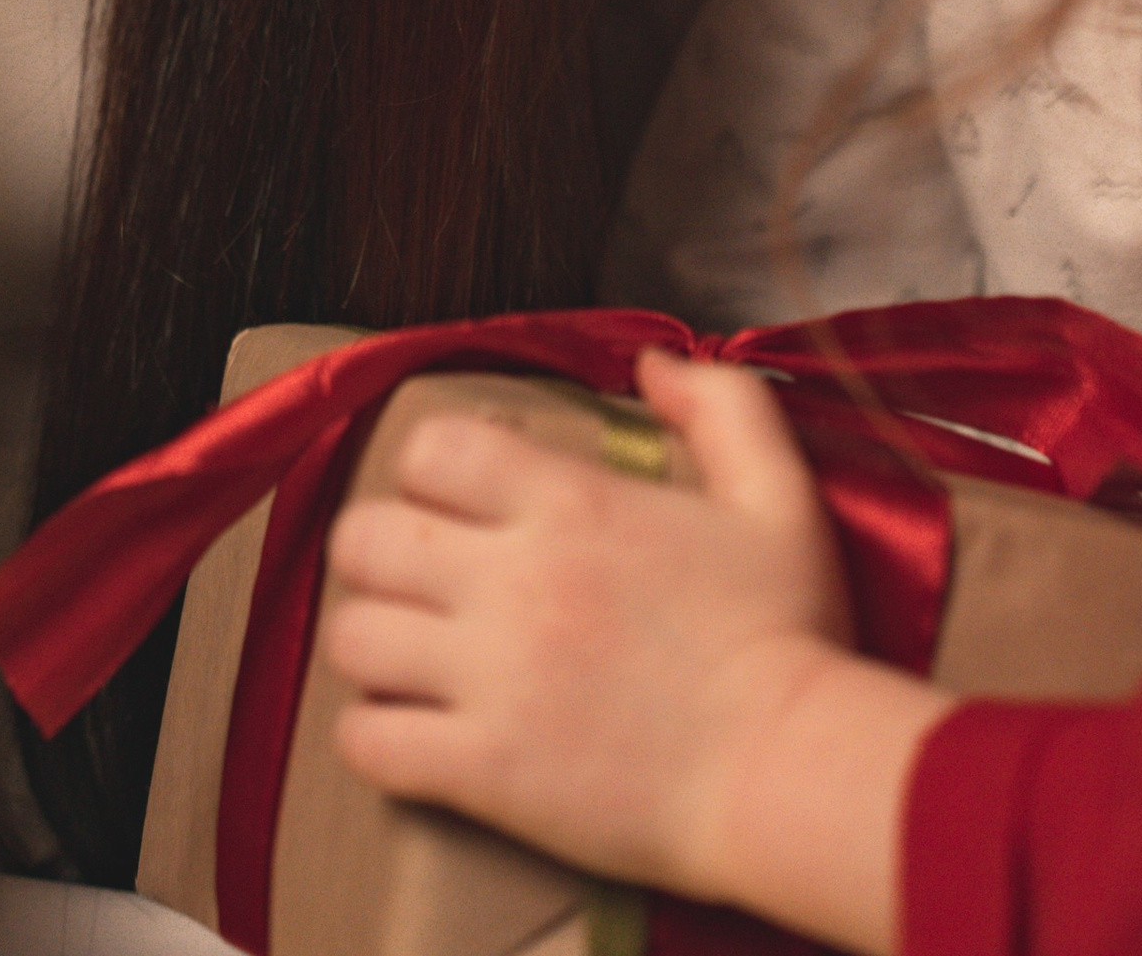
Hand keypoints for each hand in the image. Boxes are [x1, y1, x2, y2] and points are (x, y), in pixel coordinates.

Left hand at [323, 350, 929, 940]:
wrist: (792, 776)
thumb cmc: (788, 635)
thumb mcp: (776, 493)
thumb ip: (719, 405)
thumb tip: (651, 364)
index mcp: (568, 502)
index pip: (430, 447)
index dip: (432, 470)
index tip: (460, 504)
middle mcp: (511, 579)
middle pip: (364, 538)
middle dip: (380, 553)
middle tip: (419, 582)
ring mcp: (490, 678)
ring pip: (350, 639)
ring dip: (370, 644)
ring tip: (408, 658)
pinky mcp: (483, 771)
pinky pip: (366, 744)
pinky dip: (371, 737)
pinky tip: (411, 734)